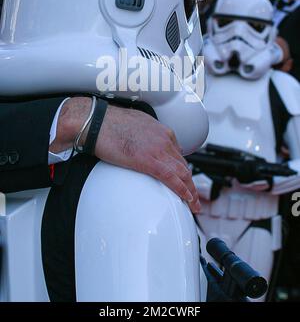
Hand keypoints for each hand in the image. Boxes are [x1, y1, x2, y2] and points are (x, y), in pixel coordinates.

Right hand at [50, 98, 200, 213]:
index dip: (183, 170)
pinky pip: (171, 179)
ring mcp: (158, 150)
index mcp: (162, 131)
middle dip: (191, 183)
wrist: (97, 122)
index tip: (184, 180)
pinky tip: (186, 199)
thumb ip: (147, 136)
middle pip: (184, 165)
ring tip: (194, 204)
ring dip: (191, 191)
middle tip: (195, 196)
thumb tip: (146, 145)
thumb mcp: (137, 124)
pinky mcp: (148, 161)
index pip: (178, 154)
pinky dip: (182, 190)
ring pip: (183, 173)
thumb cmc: (110, 122)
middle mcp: (165, 139)